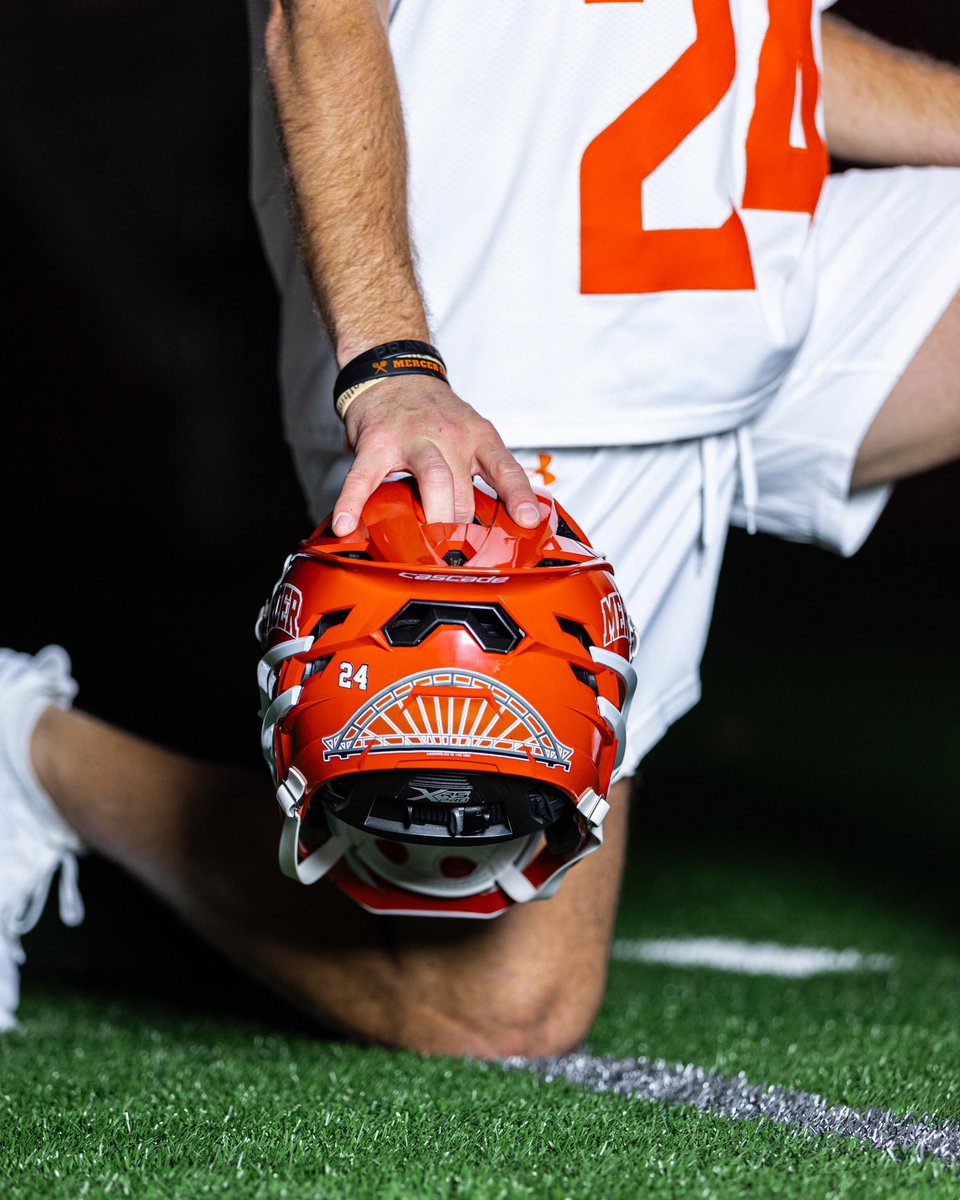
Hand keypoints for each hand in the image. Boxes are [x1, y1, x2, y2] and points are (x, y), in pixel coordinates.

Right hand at [332, 375, 540, 534]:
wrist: (393, 373)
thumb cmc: (434, 413)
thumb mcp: (471, 432)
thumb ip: (483, 473)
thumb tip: (504, 520)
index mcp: (477, 436)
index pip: (505, 468)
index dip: (518, 496)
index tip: (528, 521)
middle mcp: (449, 436)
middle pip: (463, 488)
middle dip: (462, 526)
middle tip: (459, 553)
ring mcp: (411, 439)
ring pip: (432, 479)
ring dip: (433, 517)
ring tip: (428, 547)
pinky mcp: (375, 443)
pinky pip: (364, 477)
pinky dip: (353, 503)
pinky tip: (347, 524)